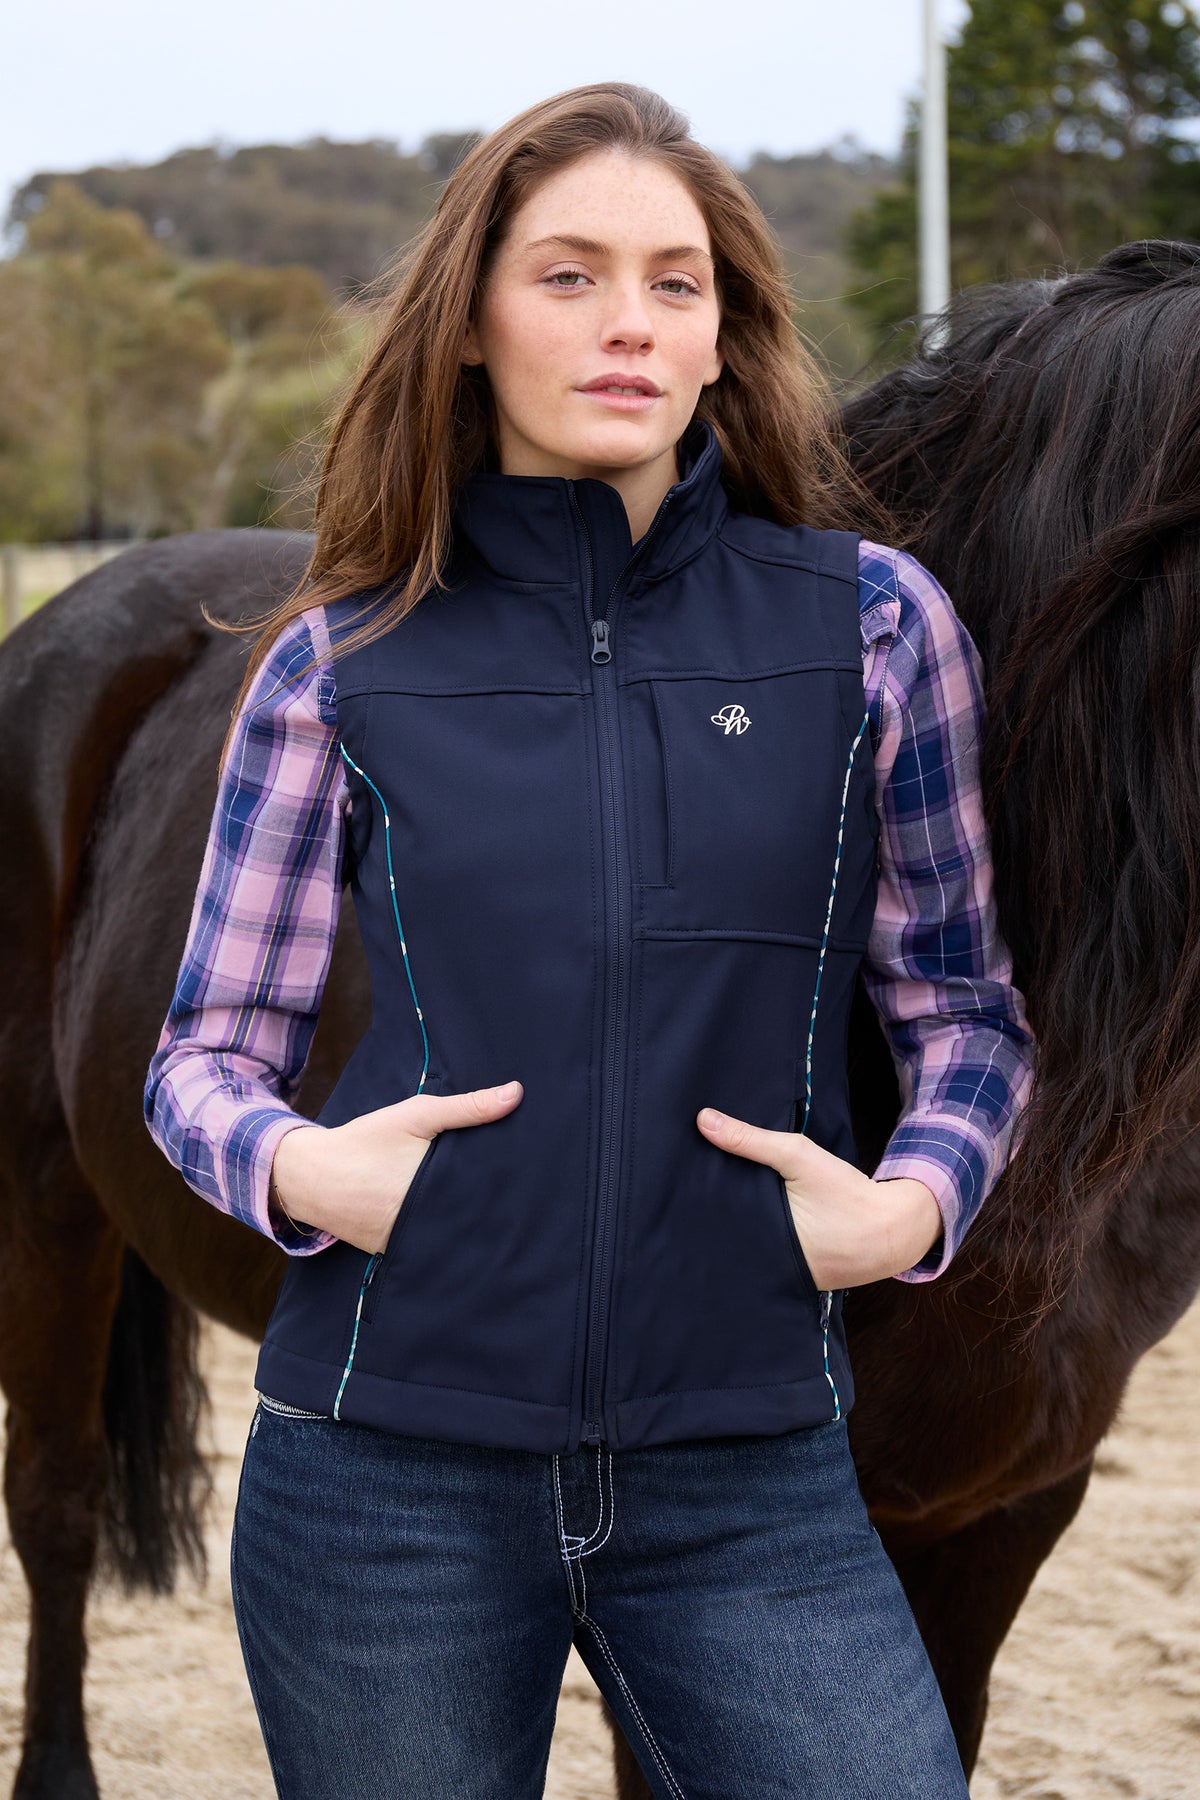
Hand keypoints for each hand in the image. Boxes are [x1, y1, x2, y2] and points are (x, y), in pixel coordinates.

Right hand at [270, 1080, 523, 1253]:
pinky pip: (432, 1244)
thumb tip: (517, 1093)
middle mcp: (423, 1225)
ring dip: (473, 1225)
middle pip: (475, 1219)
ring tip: (509, 1216)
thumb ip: (467, 1107)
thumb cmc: (367, 1141)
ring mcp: (410, 1245)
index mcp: (433, 1192)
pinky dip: (446, 1233)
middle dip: (498, 1209)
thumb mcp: (416, 1116)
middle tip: (531, 1199)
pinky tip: (466, 1225)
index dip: (512, 1192)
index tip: (537, 1184)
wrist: (313, 1177)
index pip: (487, 1197)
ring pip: (455, 1235)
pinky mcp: (398, 1254)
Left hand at [695, 1107, 941, 1287]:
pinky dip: (749, 1238)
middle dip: (702, 1219)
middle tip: (673, 1192)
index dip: (689, 1206)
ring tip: (693, 1203)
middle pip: (719, 1239)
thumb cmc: (845, 1194)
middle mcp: (763, 1265)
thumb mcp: (798, 1157)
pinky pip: (759, 1254)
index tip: (666, 1186)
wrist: (892, 1232)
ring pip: (738, 1248)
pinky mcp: (788, 1276)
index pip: (709, 1225)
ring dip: (725, 1229)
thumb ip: (750, 1139)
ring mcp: (775, 1276)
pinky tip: (735, 1218)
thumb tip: (702, 1119)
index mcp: (760, 1240)